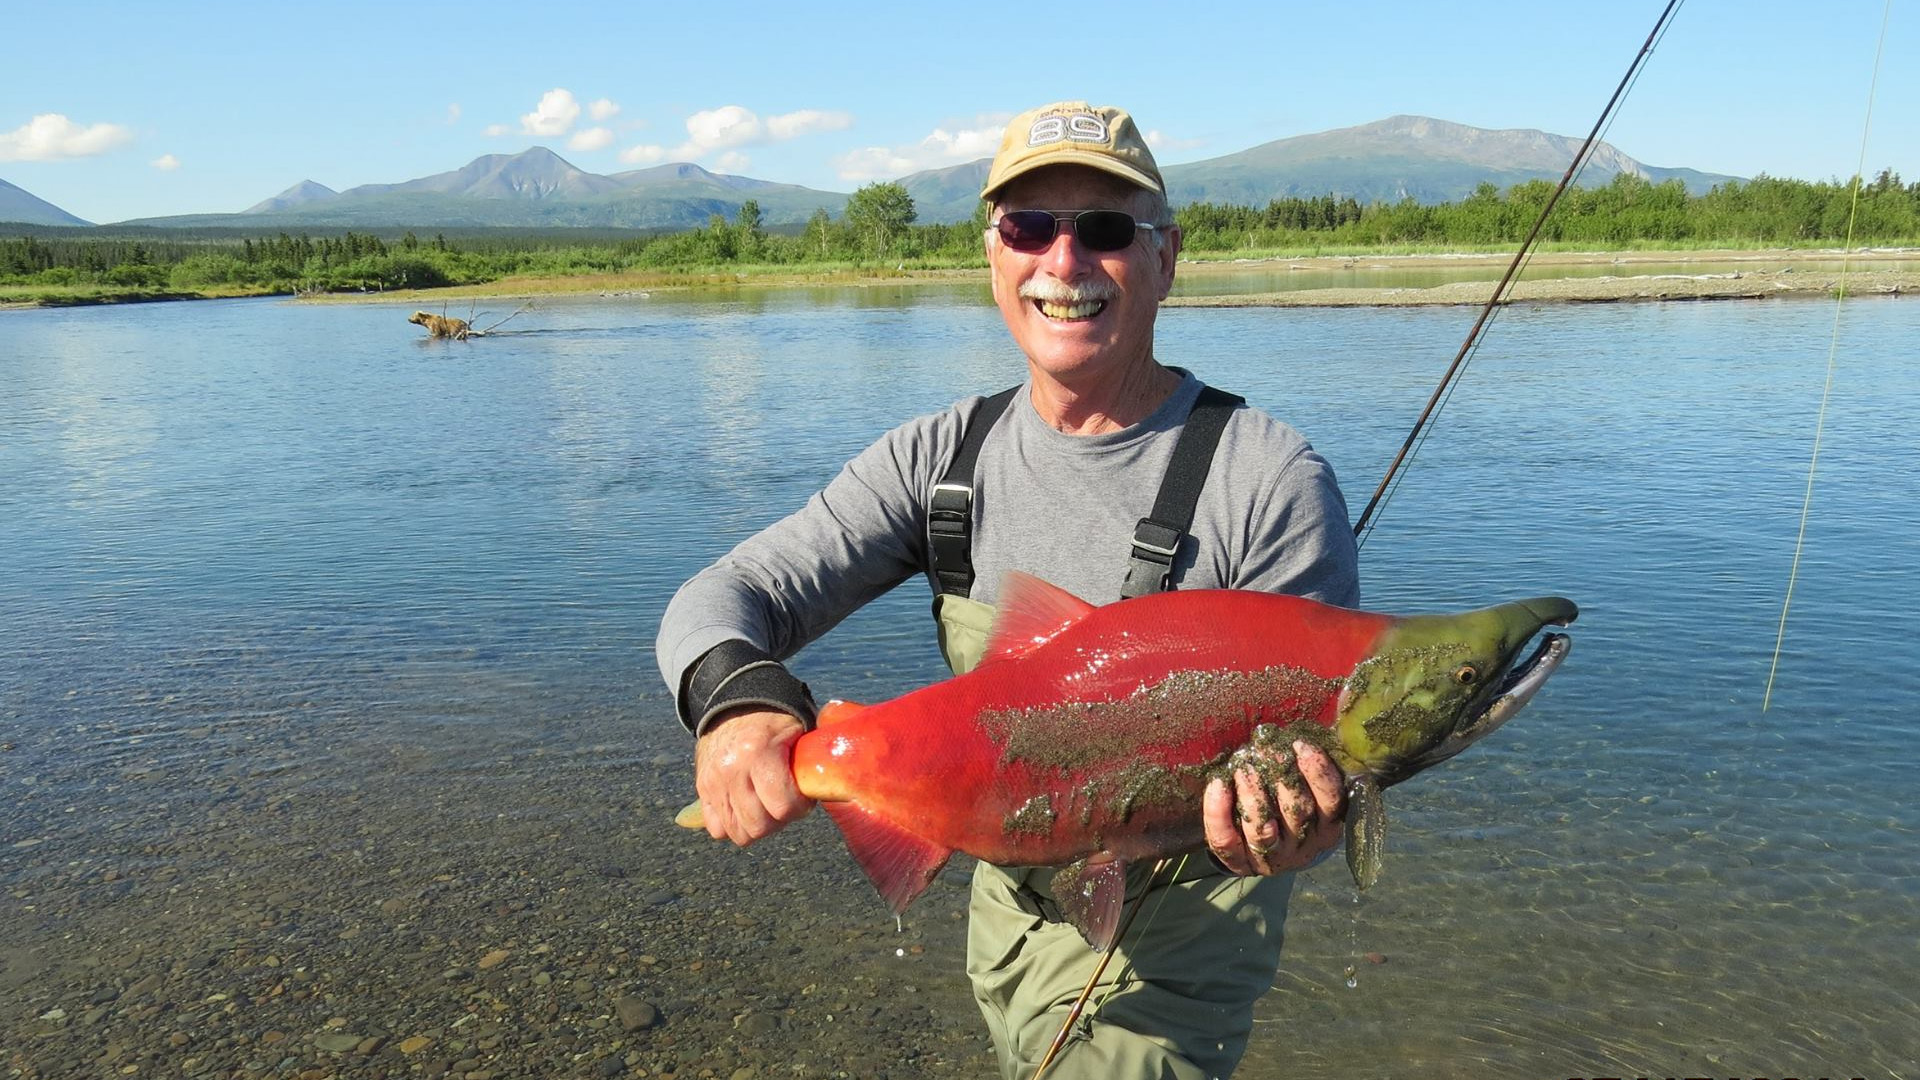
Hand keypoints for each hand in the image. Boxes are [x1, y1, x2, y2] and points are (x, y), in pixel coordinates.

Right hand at [693, 707, 813, 846]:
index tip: (804, 797)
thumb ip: (813, 759)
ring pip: (737, 832)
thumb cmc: (774, 720)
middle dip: (779, 820)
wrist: (735, 703)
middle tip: (786, 803)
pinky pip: (717, 828)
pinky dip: (733, 824)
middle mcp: (732, 770)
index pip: (782, 807)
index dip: (800, 808)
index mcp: (758, 752)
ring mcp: (713, 782)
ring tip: (767, 806)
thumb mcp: (799, 729)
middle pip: (758, 826)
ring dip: (757, 825)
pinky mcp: (702, 788)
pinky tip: (747, 808)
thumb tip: (829, 787)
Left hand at [1203, 740, 1344, 875]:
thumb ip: (1299, 768)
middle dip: (1282, 777)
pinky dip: (1218, 812)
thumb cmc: (1284, 805)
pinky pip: (1226, 840)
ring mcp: (1271, 859)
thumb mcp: (1302, 790)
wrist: (1259, 849)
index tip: (1300, 744)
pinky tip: (1218, 785)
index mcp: (1325, 828)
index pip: (1331, 802)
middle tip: (1268, 750)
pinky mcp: (1239, 863)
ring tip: (1244, 768)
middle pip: (1297, 813)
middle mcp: (1302, 848)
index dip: (1318, 772)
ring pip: (1262, 831)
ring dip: (1252, 795)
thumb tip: (1284, 734)